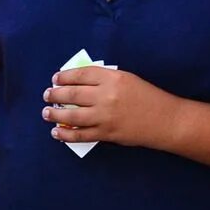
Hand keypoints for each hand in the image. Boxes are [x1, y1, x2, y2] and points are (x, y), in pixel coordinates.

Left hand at [43, 67, 175, 149]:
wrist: (163, 119)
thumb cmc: (146, 97)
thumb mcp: (127, 79)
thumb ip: (104, 80)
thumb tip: (77, 83)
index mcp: (113, 78)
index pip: (81, 75)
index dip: (64, 76)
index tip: (55, 78)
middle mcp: (107, 96)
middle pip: (72, 94)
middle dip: (55, 94)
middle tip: (47, 94)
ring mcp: (105, 116)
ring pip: (71, 115)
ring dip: (54, 114)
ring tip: (46, 113)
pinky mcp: (105, 133)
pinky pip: (79, 135)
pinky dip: (64, 134)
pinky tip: (56, 132)